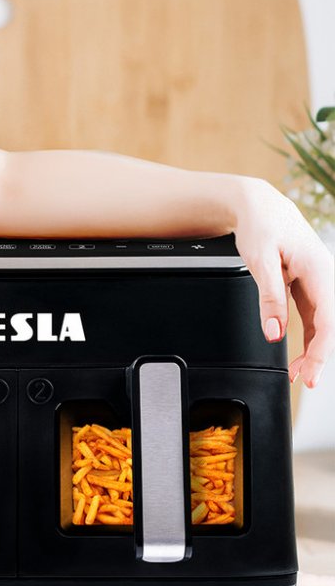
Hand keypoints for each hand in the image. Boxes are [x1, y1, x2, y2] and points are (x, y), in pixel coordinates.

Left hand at [232, 178, 334, 386]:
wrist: (257, 205)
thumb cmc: (261, 224)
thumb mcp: (260, 259)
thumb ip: (269, 297)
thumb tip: (274, 332)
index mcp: (320, 271)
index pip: (327, 320)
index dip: (322, 350)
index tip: (313, 372)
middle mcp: (324, 277)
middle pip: (328, 325)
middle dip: (319, 355)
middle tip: (306, 381)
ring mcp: (316, 281)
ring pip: (321, 322)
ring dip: (313, 348)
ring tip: (301, 373)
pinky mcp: (305, 284)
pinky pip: (311, 314)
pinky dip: (306, 334)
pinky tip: (300, 352)